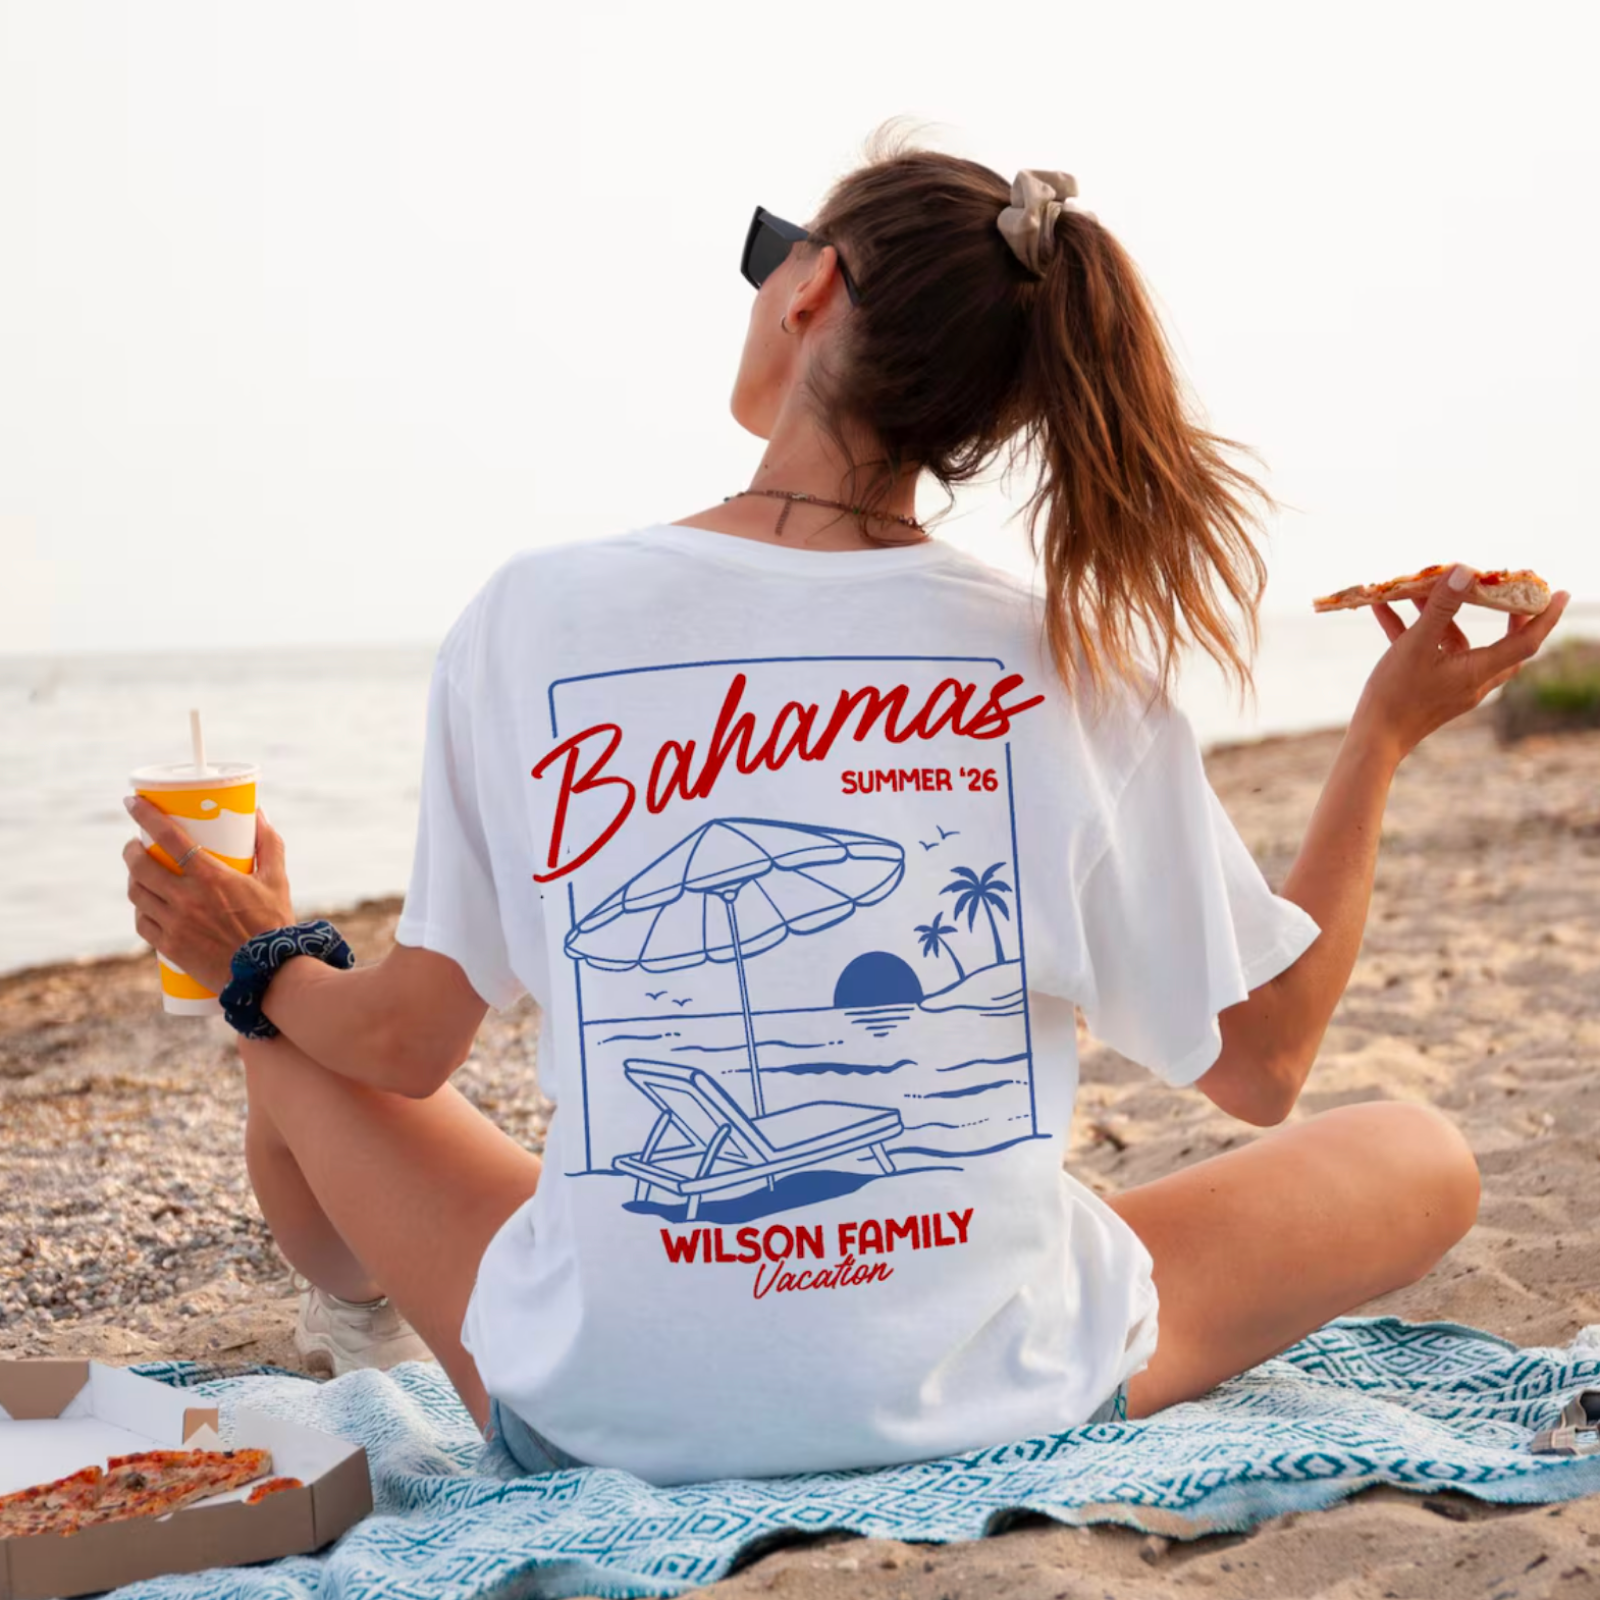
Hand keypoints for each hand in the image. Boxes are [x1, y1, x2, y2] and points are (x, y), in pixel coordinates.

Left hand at [121, 799, 296, 993]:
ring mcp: (175, 924)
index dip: (146, 816)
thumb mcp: (276, 880)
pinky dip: (140, 910)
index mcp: (211, 877)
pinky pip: (142, 923)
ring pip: (136, 894)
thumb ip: (268, 844)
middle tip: (136, 844)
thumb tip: (258, 813)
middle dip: (131, 850)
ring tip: (139, 873)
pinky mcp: (170, 947)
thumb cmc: (275, 925)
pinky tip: (144, 905)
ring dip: (132, 878)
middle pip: (141, 866)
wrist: (269, 974)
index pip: (168, 837)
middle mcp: (186, 898)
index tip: (133, 803)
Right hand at [1352, 563, 1570, 761]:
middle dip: (1510, 620)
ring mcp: (1452, 687)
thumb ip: (1441, 607)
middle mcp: (1473, 681)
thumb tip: (1464, 571)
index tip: (1562, 593)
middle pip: (1505, 648)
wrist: (1373, 741)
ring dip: (1444, 617)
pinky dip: (1415, 632)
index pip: (1526, 641)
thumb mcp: (1415, 645)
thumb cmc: (1396, 694)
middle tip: (1511, 596)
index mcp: (1478, 671)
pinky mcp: (1431, 691)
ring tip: (1420, 591)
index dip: (1546, 616)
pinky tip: (1384, 611)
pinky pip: (1431, 655)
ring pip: (1461, 646)